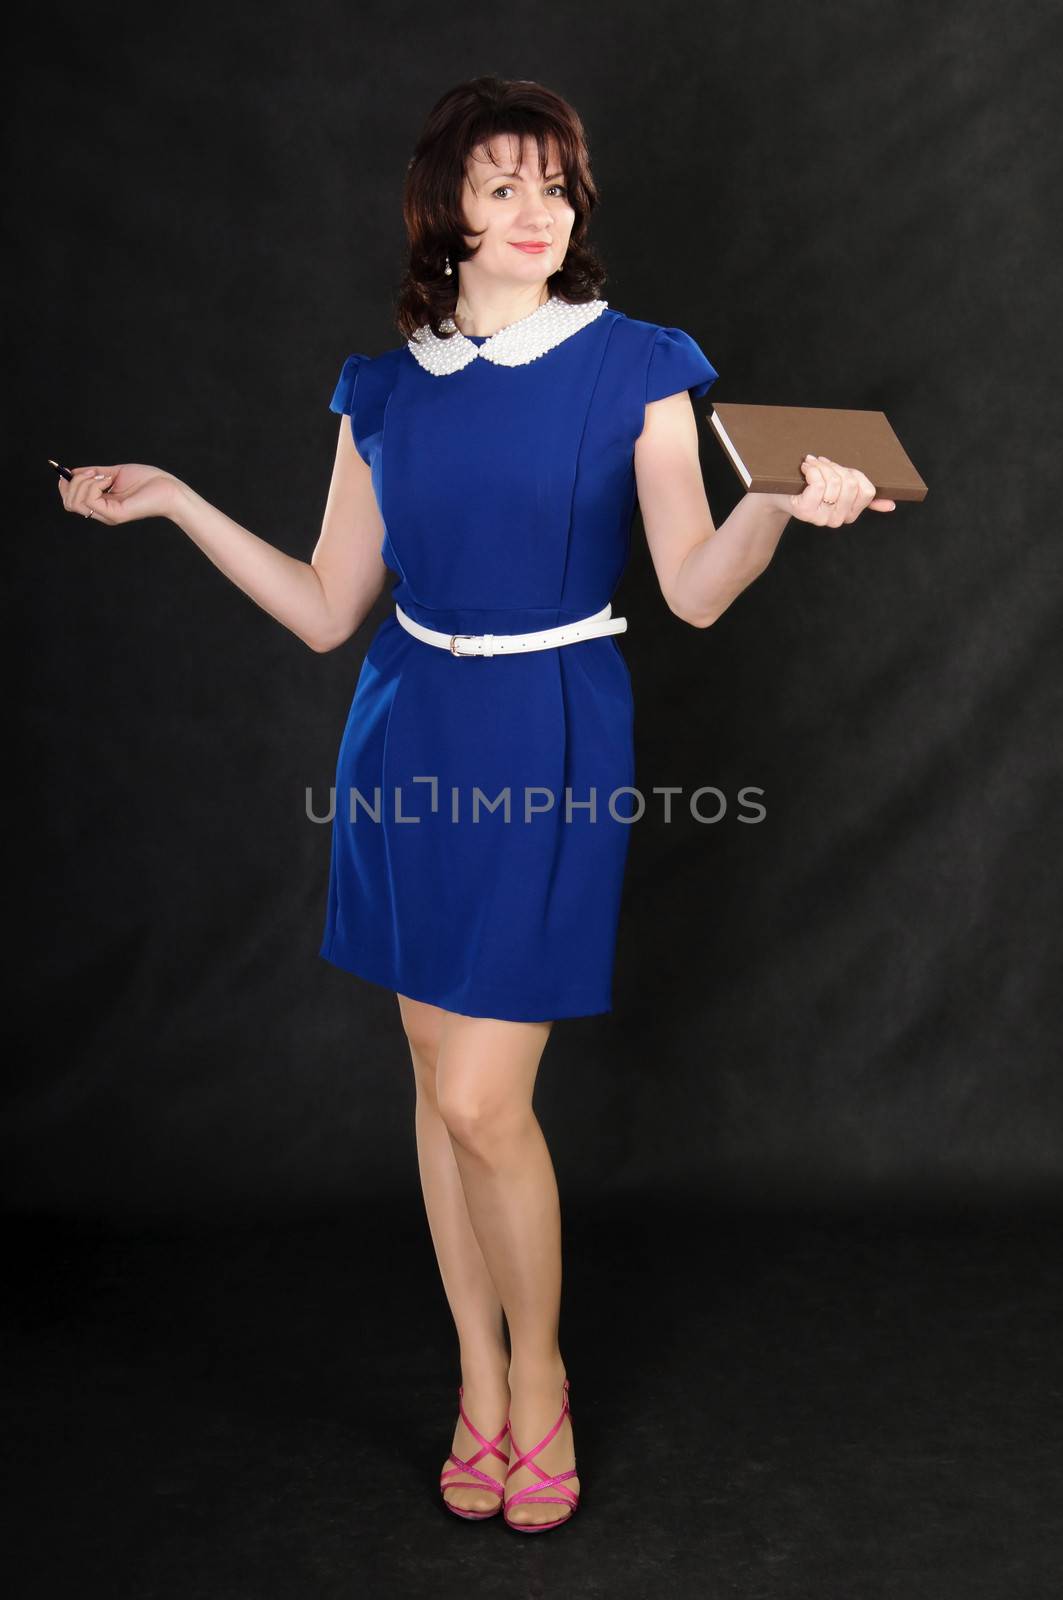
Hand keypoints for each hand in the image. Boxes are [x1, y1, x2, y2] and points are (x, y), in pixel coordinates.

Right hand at [57, 463, 184, 525]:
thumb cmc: (146, 480)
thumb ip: (92, 474)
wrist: (167, 488)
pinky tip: (108, 480)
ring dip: (83, 482)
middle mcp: (102, 513)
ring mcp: (108, 515)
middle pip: (69, 503)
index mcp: (101, 504)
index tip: (69, 471)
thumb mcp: (113, 473)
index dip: (65, 485)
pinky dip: (93, 485)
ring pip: (76, 501)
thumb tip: (70, 472)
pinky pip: (90, 499)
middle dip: (72, 483)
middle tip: (92, 473)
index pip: (70, 501)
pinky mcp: (115, 515)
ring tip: (103, 476)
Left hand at [782, 455, 895, 525]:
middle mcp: (837, 520)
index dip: (853, 473)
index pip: (867, 490)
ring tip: (811, 465)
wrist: (778, 493)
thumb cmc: (809, 487)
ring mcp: (821, 518)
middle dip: (836, 468)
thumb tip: (890, 504)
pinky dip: (813, 470)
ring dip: (822, 466)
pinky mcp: (806, 511)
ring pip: (835, 482)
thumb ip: (864, 497)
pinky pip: (819, 484)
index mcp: (850, 514)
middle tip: (821, 464)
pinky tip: (806, 468)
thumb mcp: (840, 489)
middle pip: (852, 484)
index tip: (838, 469)